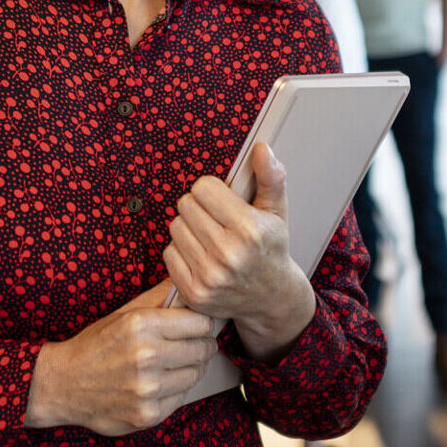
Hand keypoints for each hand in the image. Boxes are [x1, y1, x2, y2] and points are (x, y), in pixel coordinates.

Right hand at [24, 281, 217, 435]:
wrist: (64, 384)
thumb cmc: (97, 344)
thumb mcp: (124, 313)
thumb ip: (160, 297)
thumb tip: (191, 287)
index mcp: (141, 325)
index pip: (200, 323)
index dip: (203, 323)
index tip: (198, 325)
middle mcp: (146, 356)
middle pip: (203, 349)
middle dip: (202, 345)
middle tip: (191, 344)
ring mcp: (147, 388)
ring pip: (196, 374)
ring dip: (191, 367)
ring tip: (173, 363)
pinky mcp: (148, 414)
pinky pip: (182, 397)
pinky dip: (176, 389)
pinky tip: (160, 382)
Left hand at [163, 143, 315, 361]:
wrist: (271, 298)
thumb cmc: (271, 248)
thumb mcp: (277, 210)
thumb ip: (270, 176)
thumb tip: (260, 148)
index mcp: (250, 229)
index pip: (203, 187)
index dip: (212, 190)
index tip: (224, 201)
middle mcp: (229, 254)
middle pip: (186, 205)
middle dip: (199, 207)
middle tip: (216, 219)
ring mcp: (210, 276)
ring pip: (175, 227)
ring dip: (189, 228)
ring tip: (209, 236)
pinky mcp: (194, 293)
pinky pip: (169, 253)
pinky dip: (181, 251)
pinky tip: (201, 255)